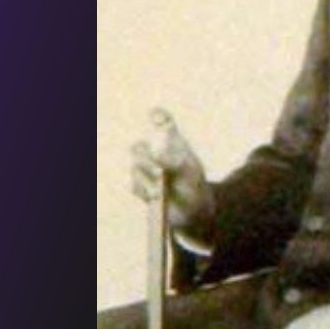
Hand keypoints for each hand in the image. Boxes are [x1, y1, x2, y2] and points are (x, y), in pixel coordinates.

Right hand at [130, 108, 214, 233]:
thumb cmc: (195, 187)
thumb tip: (157, 156)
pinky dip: (144, 190)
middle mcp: (158, 156)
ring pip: (135, 168)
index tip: (156, 115)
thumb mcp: (190, 173)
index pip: (164, 125)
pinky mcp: (143, 189)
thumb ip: (174, 162)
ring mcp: (148, 172)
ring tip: (159, 190)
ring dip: (146, 178)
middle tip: (157, 171)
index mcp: (174, 146)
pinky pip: (134, 186)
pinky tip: (154, 196)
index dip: (159, 116)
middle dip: (144, 158)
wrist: (193, 213)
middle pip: (139, 148)